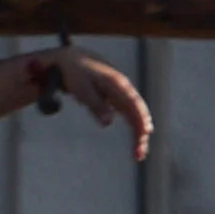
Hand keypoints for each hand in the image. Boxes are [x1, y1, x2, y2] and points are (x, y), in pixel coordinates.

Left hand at [42, 51, 157, 160]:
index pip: (134, 105)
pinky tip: (138, 139)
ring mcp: (121, 93)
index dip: (141, 120)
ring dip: (139, 133)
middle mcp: (124, 89)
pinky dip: (133, 126)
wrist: (70, 60)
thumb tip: (108, 123)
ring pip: (135, 115)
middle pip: (138, 113)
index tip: (144, 135)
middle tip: (139, 153)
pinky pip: (129, 114)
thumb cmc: (74, 73)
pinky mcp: (116, 98)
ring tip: (139, 153)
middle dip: (141, 133)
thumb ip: (96, 105)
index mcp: (118, 84)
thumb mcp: (82, 89)